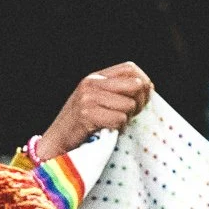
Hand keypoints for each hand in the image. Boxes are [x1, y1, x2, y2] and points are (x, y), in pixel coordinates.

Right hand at [37, 63, 153, 161]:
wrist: (59, 140)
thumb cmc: (85, 124)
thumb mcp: (101, 101)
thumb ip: (121, 92)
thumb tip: (149, 86)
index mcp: (96, 77)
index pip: (130, 68)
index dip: (143, 83)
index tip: (142, 99)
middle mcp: (91, 82)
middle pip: (135, 85)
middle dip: (139, 103)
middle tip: (129, 115)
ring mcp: (88, 97)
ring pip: (129, 105)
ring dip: (127, 119)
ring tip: (114, 123)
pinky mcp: (87, 113)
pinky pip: (120, 119)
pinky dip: (119, 128)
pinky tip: (108, 130)